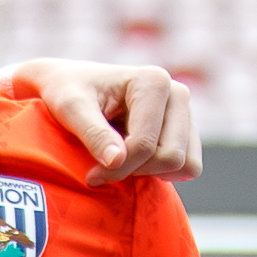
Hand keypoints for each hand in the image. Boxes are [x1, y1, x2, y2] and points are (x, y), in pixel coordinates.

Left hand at [15, 58, 203, 187]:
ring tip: (120, 160)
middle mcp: (178, 92)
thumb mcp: (70, 110)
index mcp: (154, 81)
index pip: (146, 144)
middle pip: (171, 157)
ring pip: (185, 165)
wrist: (71, 85)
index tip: (91, 175)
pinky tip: (136, 160)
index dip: (118, 168)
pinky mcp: (187, 130)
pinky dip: (162, 173)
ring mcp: (186, 112)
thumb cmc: (67, 92)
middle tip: (104, 167)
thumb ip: (93, 134)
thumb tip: (117, 160)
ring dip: (151, 173)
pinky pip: (189, 167)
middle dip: (136, 170)